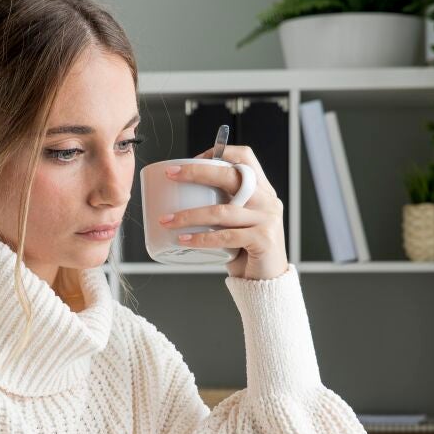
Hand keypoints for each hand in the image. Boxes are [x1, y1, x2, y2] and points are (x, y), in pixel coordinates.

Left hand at [156, 144, 288, 279]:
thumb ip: (221, 204)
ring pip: (222, 211)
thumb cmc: (244, 249)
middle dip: (197, 172)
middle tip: (171, 176)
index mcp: (261, 189)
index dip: (219, 152)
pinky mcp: (263, 240)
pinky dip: (201, 238)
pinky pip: (225, 237)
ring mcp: (267, 219)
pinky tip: (184, 240)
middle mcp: (267, 200)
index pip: (245, 157)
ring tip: (166, 220)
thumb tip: (178, 194)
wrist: (265, 280)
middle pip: (231, 176)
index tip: (191, 161)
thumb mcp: (236, 221)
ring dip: (189, 215)